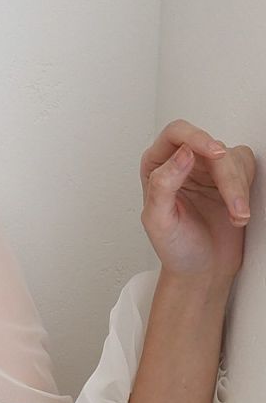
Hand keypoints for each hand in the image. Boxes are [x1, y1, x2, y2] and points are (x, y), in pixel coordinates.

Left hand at [140, 120, 255, 282]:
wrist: (200, 268)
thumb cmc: (175, 248)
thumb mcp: (159, 220)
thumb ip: (163, 184)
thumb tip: (183, 153)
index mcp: (156, 166)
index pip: (176, 133)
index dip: (196, 137)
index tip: (214, 152)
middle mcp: (181, 162)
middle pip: (210, 145)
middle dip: (226, 176)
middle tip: (234, 202)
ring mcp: (207, 169)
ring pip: (232, 157)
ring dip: (238, 188)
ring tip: (236, 216)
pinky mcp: (230, 178)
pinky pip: (246, 167)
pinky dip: (246, 190)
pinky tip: (238, 213)